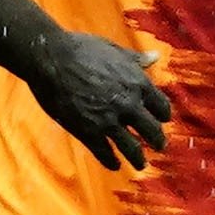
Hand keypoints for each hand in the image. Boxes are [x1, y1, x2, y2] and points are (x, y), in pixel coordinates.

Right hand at [26, 31, 170, 172]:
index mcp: (138, 83)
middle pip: (152, 131)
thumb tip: (155, 57)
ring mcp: (108, 120)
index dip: (162, 115)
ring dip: (138, 159)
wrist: (51, 59)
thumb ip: (136, 59)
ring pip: (132, 148)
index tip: (161, 120)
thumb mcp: (114, 50)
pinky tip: (114, 165)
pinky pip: (105, 153)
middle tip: (158, 146)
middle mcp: (128, 105)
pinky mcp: (88, 132)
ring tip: (141, 164)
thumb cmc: (81, 49)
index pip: (161, 107)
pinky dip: (111, 162)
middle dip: (157, 141)